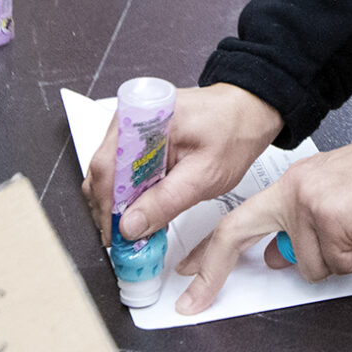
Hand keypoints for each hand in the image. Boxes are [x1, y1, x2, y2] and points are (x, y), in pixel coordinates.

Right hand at [83, 82, 283, 247]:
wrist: (248, 112)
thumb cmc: (233, 132)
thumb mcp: (204, 174)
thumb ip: (165, 201)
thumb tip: (131, 225)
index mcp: (143, 119)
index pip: (106, 168)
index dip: (106, 207)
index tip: (116, 236)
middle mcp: (130, 120)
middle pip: (102, 173)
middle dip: (110, 210)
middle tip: (126, 239)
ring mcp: (132, 130)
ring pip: (109, 175)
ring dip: (119, 204)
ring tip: (137, 228)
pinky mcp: (139, 140)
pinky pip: (123, 171)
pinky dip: (130, 194)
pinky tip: (144, 211)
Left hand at [171, 115, 351, 314]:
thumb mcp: (339, 200)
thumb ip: (304, 226)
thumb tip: (280, 257)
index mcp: (294, 184)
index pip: (239, 218)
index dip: (211, 249)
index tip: (189, 272)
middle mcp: (294, 190)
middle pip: (236, 234)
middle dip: (210, 273)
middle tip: (192, 302)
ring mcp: (308, 202)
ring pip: (312, 267)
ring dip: (347, 258)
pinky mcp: (330, 217)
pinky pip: (342, 265)